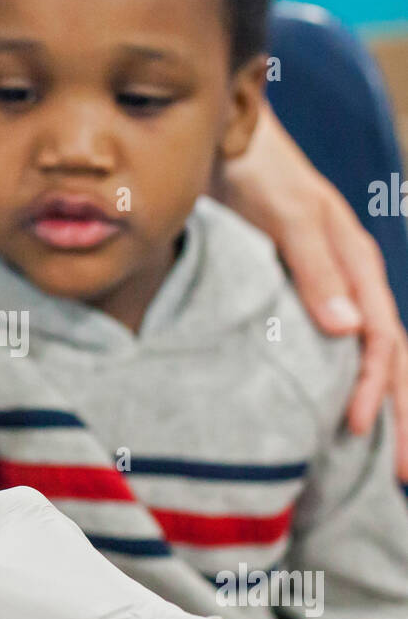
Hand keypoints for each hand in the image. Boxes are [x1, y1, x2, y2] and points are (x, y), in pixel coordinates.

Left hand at [215, 101, 407, 477]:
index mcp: (357, 266)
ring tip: (389, 465)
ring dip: (385, 411)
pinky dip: (349, 386)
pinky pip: (339, 350)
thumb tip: (348, 332)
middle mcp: (352, 283)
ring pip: (371, 360)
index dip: (377, 390)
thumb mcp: (287, 212)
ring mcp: (331, 290)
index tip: (359, 431)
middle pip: (392, 360)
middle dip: (402, 418)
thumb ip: (315, 267)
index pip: (382, 342)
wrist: (228, 139)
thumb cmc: (258, 170)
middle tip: (405, 479)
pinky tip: (340, 420)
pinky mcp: (303, 295)